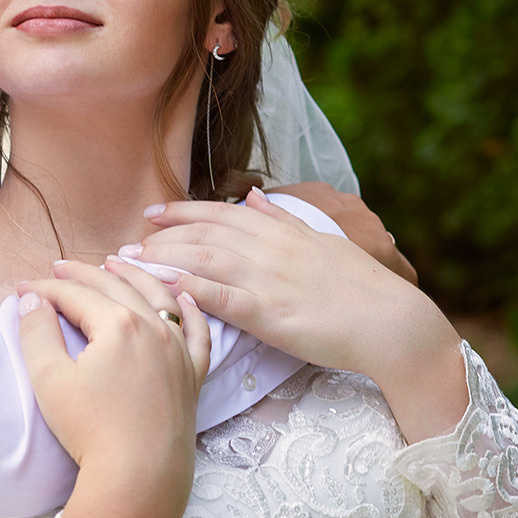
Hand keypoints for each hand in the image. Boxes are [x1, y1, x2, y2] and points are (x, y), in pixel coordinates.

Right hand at [17, 259, 210, 517]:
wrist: (139, 476)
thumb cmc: (91, 431)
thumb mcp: (50, 380)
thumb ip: (37, 333)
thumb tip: (32, 301)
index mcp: (117, 325)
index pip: (76, 294)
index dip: (45, 289)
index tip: (22, 289)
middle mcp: (154, 328)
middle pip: (115, 287)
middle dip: (83, 274)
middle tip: (59, 269)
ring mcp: (178, 351)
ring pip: (159, 298)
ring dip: (135, 275)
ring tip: (117, 262)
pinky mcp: (193, 374)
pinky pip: (198, 331)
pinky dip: (189, 309)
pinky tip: (182, 297)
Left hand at [137, 191, 466, 443]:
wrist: (391, 321)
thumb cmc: (361, 288)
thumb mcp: (322, 241)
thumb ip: (283, 219)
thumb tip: (253, 195)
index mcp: (283, 231)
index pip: (221, 213)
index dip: (183, 211)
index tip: (153, 213)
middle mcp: (270, 248)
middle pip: (204, 233)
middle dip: (162, 235)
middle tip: (127, 242)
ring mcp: (269, 279)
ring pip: (204, 258)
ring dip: (162, 257)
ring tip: (130, 262)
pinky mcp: (269, 312)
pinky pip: (220, 295)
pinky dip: (188, 286)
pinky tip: (160, 284)